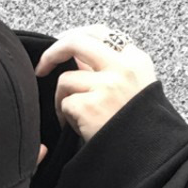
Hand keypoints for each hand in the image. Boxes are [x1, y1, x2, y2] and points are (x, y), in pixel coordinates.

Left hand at [34, 24, 157, 142]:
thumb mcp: (134, 88)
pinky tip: (79, 126)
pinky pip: (65, 103)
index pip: (99, 32)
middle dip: (51, 53)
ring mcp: (108, 85)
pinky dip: (65, 116)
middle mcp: (123, 67)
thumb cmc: (136, 124)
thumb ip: (109, 68)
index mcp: (135, 59)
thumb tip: (75, 58)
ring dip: (62, 99)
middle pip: (76, 42)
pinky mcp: (92, 106)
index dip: (74, 35)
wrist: (146, 155)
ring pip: (65, 79)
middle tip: (41, 68)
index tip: (59, 43)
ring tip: (75, 115)